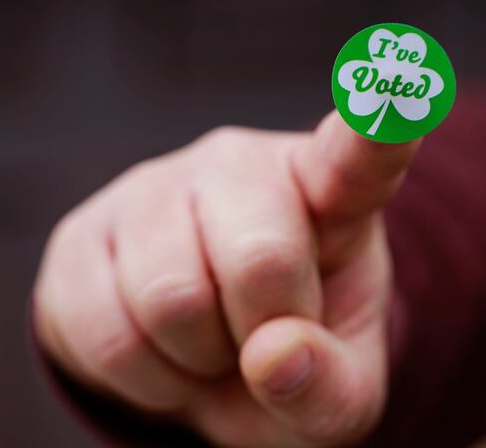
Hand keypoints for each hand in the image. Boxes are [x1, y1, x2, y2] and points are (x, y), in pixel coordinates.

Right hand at [34, 110, 419, 446]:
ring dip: (199, 358)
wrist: (192, 360)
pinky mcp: (85, 234)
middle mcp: (242, 168)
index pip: (358, 154)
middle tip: (263, 341)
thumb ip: (331, 386)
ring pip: (172, 300)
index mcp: (329, 194)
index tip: (400, 92)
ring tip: (209, 343)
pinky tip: (159, 350)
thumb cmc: (284, 357)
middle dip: (263, 333)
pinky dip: (145, 377)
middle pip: (261, 259)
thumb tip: (272, 356)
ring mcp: (157, 189)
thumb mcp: (336, 393)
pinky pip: (108, 333)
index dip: (376, 128)